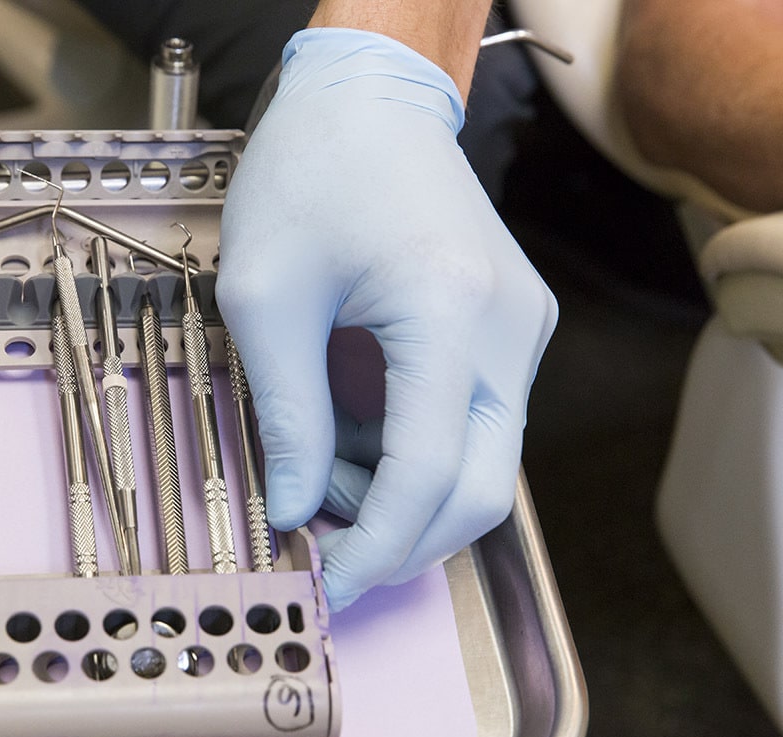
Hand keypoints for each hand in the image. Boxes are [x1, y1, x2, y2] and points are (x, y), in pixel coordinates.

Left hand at [217, 29, 555, 609]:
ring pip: (482, 464)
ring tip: (322, 470)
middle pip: (478, 489)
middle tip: (322, 545)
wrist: (369, 100)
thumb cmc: (306, 176)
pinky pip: (476, 422)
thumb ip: (285, 415)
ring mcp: (523, 330)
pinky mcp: (513, 329)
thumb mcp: (264, 298)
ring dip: (404, 496)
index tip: (326, 584)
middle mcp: (512, 330)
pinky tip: (354, 434)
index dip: (376, 547)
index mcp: (451, 313)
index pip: (429, 474)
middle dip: (402, 539)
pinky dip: (418, 453)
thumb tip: (294, 512)